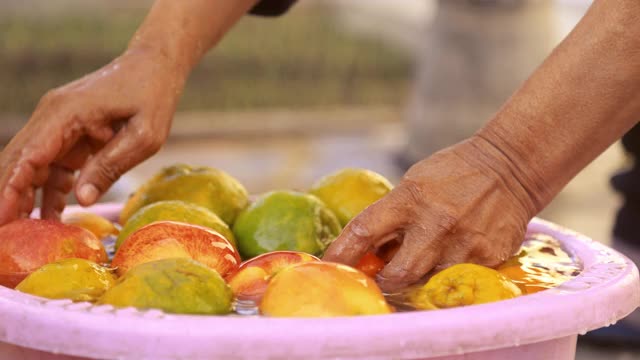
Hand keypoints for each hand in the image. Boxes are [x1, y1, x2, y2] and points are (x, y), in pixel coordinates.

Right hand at [0, 47, 184, 224]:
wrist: (154, 67)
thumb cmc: (152, 96)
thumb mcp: (143, 136)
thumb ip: (111, 166)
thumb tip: (82, 200)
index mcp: (66, 113)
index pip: (28, 155)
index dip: (11, 188)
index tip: (2, 217)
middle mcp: (52, 117)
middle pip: (19, 162)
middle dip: (8, 197)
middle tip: (7, 234)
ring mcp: (57, 125)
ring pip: (31, 166)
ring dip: (26, 198)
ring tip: (25, 234)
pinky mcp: (68, 133)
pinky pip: (51, 166)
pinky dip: (49, 190)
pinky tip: (51, 217)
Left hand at [323, 137, 536, 291]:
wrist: (510, 167)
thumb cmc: (452, 175)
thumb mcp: (414, 184)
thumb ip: (393, 218)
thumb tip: (369, 254)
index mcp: (410, 198)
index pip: (364, 230)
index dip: (342, 252)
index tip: (329, 264)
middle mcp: (436, 223)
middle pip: (397, 274)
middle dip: (384, 282)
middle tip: (380, 279)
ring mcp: (464, 244)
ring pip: (428, 282)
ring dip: (419, 278)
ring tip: (426, 259)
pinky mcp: (489, 258)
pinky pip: (458, 279)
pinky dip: (449, 274)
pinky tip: (455, 253)